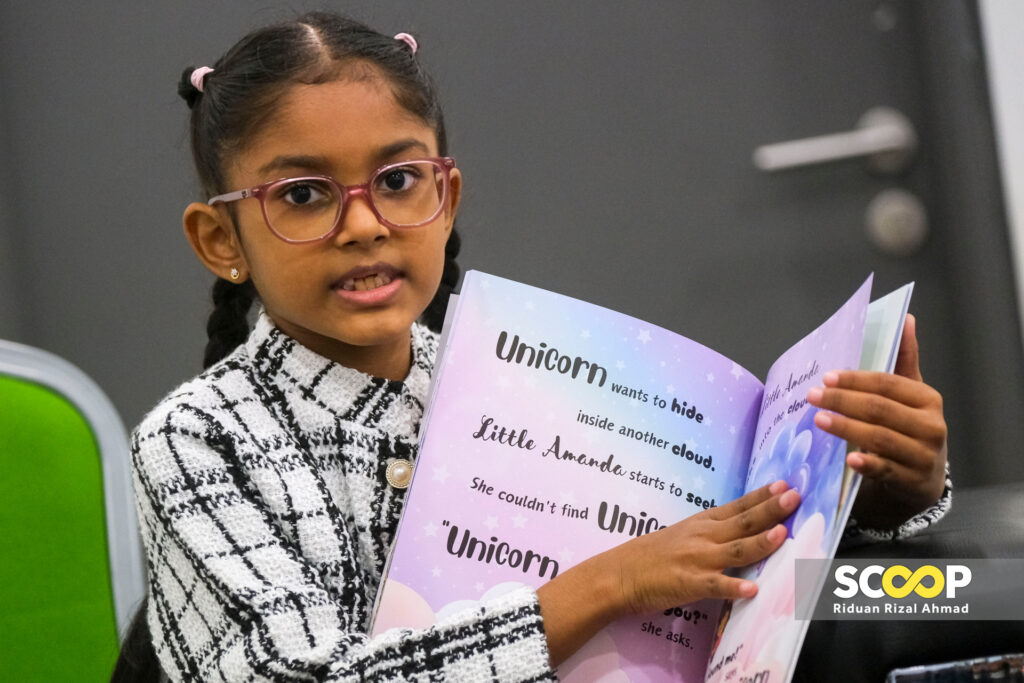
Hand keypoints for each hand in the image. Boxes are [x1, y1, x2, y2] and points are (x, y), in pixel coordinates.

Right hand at [537, 481, 798, 664]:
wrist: (620, 574)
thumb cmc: (652, 555)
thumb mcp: (683, 534)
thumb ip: (713, 532)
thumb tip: (743, 530)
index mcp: (702, 524)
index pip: (738, 507)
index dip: (762, 497)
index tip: (784, 485)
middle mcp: (703, 537)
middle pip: (743, 522)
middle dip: (771, 510)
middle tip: (795, 497)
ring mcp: (697, 559)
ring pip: (735, 550)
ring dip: (761, 542)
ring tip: (783, 534)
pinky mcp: (689, 583)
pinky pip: (716, 585)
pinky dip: (735, 587)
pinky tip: (753, 590)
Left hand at [806, 314, 947, 528]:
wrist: (923, 479)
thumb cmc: (910, 429)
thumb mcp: (910, 395)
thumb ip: (905, 359)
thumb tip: (905, 318)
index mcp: (927, 399)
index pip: (887, 384)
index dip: (855, 379)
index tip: (826, 377)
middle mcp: (931, 426)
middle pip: (880, 409)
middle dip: (843, 401)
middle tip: (813, 397)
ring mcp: (923, 456)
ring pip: (880, 438)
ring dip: (846, 428)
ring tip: (819, 420)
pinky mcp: (912, 481)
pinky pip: (886, 470)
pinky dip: (867, 464)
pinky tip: (848, 459)